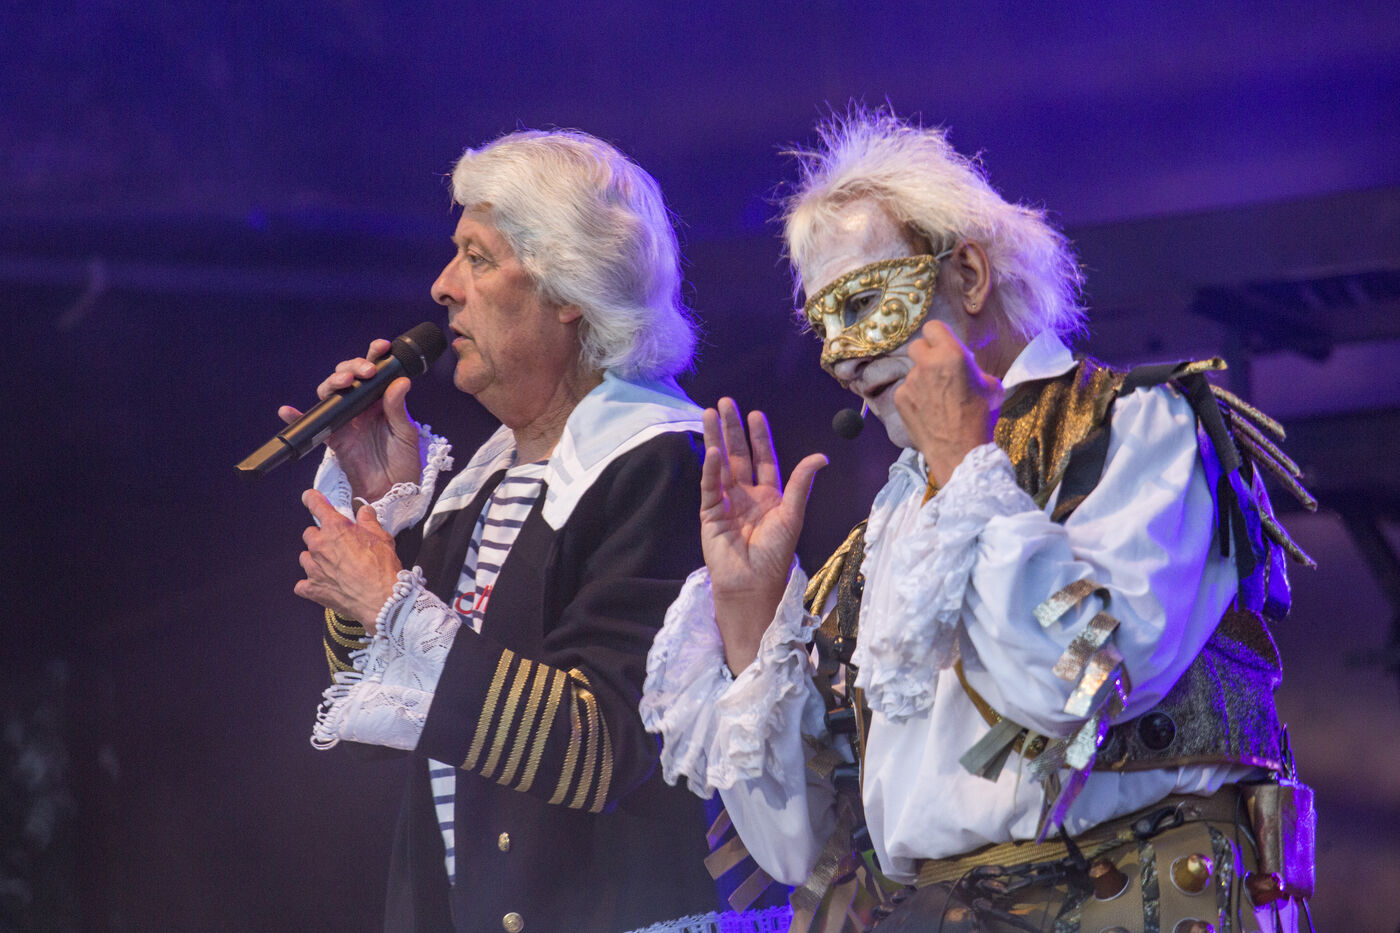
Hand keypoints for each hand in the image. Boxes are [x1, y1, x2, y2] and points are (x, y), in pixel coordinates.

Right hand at [277, 339, 421, 501]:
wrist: (392, 492)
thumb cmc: (403, 462)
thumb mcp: (406, 433)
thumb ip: (399, 408)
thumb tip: (400, 381)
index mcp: (381, 400)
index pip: (375, 372)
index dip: (374, 355)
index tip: (380, 346)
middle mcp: (361, 406)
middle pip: (348, 377)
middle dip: (353, 367)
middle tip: (365, 371)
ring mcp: (345, 420)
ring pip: (331, 393)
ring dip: (333, 383)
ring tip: (342, 383)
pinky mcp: (333, 437)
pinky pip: (312, 424)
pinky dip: (297, 417)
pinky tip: (288, 411)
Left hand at [295, 490, 402, 632]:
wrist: (382, 600)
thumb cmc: (382, 568)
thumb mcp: (382, 538)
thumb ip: (369, 521)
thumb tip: (364, 512)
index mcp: (336, 528)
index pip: (317, 505)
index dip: (313, 499)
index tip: (310, 498)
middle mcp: (320, 545)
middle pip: (309, 533)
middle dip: (321, 536)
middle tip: (337, 544)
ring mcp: (314, 568)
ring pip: (305, 557)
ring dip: (315, 559)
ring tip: (331, 566)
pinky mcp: (313, 589)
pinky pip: (302, 584)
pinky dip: (310, 584)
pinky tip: (322, 584)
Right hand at [701, 398, 827, 672]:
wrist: (754, 583)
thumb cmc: (776, 554)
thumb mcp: (792, 514)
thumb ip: (800, 483)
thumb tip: (821, 456)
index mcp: (768, 495)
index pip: (762, 458)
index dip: (758, 437)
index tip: (755, 414)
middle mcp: (746, 495)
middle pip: (737, 454)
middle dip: (732, 428)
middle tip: (725, 402)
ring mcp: (727, 502)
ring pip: (720, 464)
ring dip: (715, 439)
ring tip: (709, 413)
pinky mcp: (710, 513)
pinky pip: (710, 485)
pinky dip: (710, 468)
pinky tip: (712, 449)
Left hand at [894, 321, 1003, 485]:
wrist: (960, 450)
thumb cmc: (980, 416)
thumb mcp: (991, 386)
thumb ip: (975, 370)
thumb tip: (969, 368)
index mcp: (952, 354)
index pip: (933, 327)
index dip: (938, 336)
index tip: (942, 345)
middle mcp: (927, 363)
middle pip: (917, 346)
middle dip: (927, 355)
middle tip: (937, 370)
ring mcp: (910, 381)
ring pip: (912, 372)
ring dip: (922, 380)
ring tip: (935, 399)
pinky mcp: (900, 399)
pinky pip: (906, 391)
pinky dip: (914, 398)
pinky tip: (926, 411)